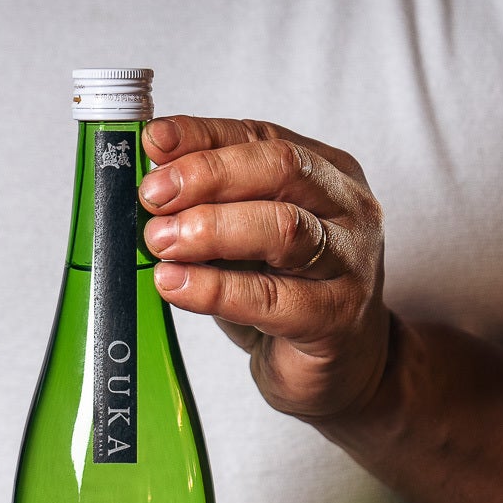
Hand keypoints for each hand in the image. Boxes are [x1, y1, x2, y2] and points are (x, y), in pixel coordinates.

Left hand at [141, 116, 392, 420]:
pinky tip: (176, 285)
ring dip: (212, 229)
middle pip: (281, 168)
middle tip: (153, 197)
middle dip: (208, 176)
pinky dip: (216, 289)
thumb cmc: (289, 292)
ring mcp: (351, 262)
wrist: (342, 366)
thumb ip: (210, 202)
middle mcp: (348, 208)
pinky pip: (272, 297)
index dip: (203, 136)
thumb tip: (151, 173)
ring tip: (161, 241)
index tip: (154, 143)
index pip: (261, 136)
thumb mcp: (245, 235)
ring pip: (284, 228)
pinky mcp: (337, 317)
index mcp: (327, 170)